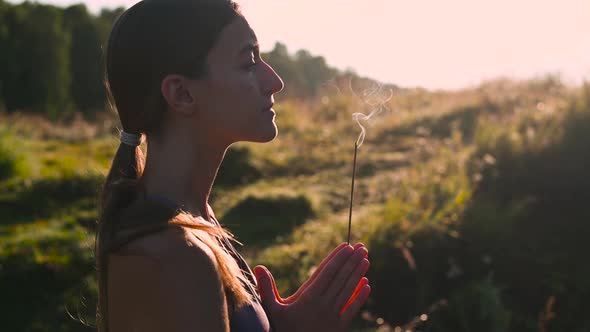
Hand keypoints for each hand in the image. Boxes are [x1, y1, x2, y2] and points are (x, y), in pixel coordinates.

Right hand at [253, 244, 370, 331]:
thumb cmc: (280, 330)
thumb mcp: (271, 310)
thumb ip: (267, 288)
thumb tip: (258, 267)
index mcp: (308, 298)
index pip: (326, 273)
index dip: (338, 258)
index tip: (347, 246)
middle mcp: (323, 305)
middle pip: (341, 278)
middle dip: (352, 261)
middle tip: (362, 246)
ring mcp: (333, 316)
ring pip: (348, 290)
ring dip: (358, 274)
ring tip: (366, 259)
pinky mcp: (339, 327)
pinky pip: (352, 308)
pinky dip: (360, 296)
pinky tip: (367, 285)